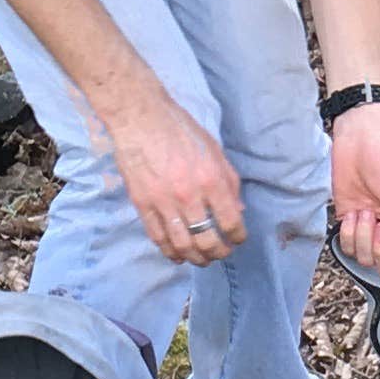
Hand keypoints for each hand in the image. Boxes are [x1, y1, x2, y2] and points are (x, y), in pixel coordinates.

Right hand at [101, 89, 246, 265]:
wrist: (140, 119)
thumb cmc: (181, 130)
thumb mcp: (214, 150)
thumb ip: (229, 181)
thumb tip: (238, 210)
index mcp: (211, 180)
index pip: (231, 221)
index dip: (238, 236)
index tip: (238, 239)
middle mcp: (189, 196)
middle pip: (207, 240)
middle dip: (219, 253)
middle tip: (222, 253)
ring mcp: (163, 203)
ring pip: (182, 245)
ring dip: (196, 258)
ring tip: (202, 259)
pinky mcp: (142, 205)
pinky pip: (158, 237)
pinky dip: (169, 251)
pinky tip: (178, 255)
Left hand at [331, 105, 379, 271]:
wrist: (358, 141)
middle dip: (378, 248)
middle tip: (379, 222)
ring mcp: (367, 230)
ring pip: (362, 258)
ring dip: (361, 235)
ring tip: (365, 211)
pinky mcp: (347, 224)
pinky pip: (345, 246)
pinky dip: (347, 232)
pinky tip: (353, 212)